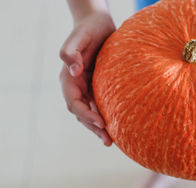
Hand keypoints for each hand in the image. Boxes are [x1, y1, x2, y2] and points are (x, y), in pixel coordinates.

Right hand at [59, 11, 114, 145]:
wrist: (98, 25)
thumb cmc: (89, 29)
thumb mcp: (80, 36)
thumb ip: (72, 51)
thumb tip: (73, 69)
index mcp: (69, 78)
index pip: (75, 102)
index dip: (86, 114)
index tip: (101, 123)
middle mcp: (75, 86)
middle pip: (81, 113)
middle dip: (94, 128)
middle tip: (109, 141)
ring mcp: (85, 88)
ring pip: (89, 113)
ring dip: (98, 128)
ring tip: (111, 142)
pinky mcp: (96, 88)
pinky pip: (98, 107)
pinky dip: (104, 118)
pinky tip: (115, 127)